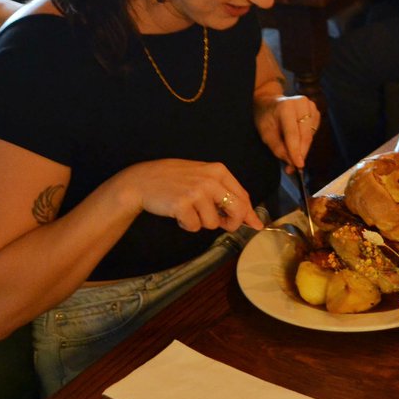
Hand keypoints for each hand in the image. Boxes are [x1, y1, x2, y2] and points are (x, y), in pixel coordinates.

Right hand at [105, 158, 261, 232]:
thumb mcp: (202, 177)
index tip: (255, 225)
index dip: (249, 214)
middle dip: (232, 223)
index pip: (243, 196)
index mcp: (219, 171)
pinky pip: (195, 227)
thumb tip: (248, 216)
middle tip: (223, 225)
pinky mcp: (182, 205)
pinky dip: (188, 225)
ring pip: (213, 223)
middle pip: (237, 210)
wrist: (142, 180)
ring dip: (202, 223)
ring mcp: (197, 192)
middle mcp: (211, 180)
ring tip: (189, 210)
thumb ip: (224, 192)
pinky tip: (178, 214)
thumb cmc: (174, 179)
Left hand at [254, 95, 319, 171]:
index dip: (296, 150)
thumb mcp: (265, 133)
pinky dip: (306, 140)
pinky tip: (297, 139)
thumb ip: (278, 148)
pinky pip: (313, 132)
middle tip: (294, 167)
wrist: (270, 102)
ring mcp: (311, 106)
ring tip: (292, 154)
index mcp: (286, 106)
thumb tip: (291, 163)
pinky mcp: (316, 112)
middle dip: (300, 153)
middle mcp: (302, 104)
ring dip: (303, 148)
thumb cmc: (265, 117)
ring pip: (311, 135)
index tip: (298, 165)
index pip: (293, 133)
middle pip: (305, 135)